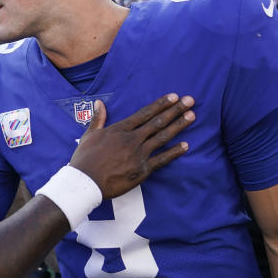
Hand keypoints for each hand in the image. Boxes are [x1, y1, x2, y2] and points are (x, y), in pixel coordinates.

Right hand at [70, 94, 193, 198]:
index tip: (173, 96)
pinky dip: (174, 152)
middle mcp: (132, 139)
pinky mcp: (142, 170)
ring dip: (178, 126)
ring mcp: (139, 154)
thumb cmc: (85, 158)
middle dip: (175, 110)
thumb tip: (99, 103)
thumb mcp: (89, 135)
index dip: (161, 104)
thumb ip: (98, 119)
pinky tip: (186, 145)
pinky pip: (162, 159)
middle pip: (158, 122)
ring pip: (162, 137)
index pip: (145, 113)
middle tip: (190, 100)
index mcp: (120, 129)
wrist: (86, 181)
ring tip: (191, 116)